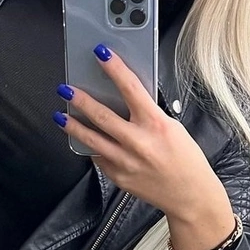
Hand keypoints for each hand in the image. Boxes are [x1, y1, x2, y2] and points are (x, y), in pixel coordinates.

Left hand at [53, 45, 234, 249]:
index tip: (101, 54)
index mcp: (157, 125)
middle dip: (81, 100)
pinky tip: (84, 140)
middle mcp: (139, 143)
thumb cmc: (186, 160)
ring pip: (91, 139)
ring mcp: (125, 162)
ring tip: (60, 115)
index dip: (115, 69)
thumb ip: (148, 115)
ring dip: (73, 126)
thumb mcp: (173, 128)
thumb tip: (124, 99)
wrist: (190, 196)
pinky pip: (98, 157)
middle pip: (102, 116)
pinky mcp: (118, 177)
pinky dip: (91, 147)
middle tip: (65, 89)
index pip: (131, 89)